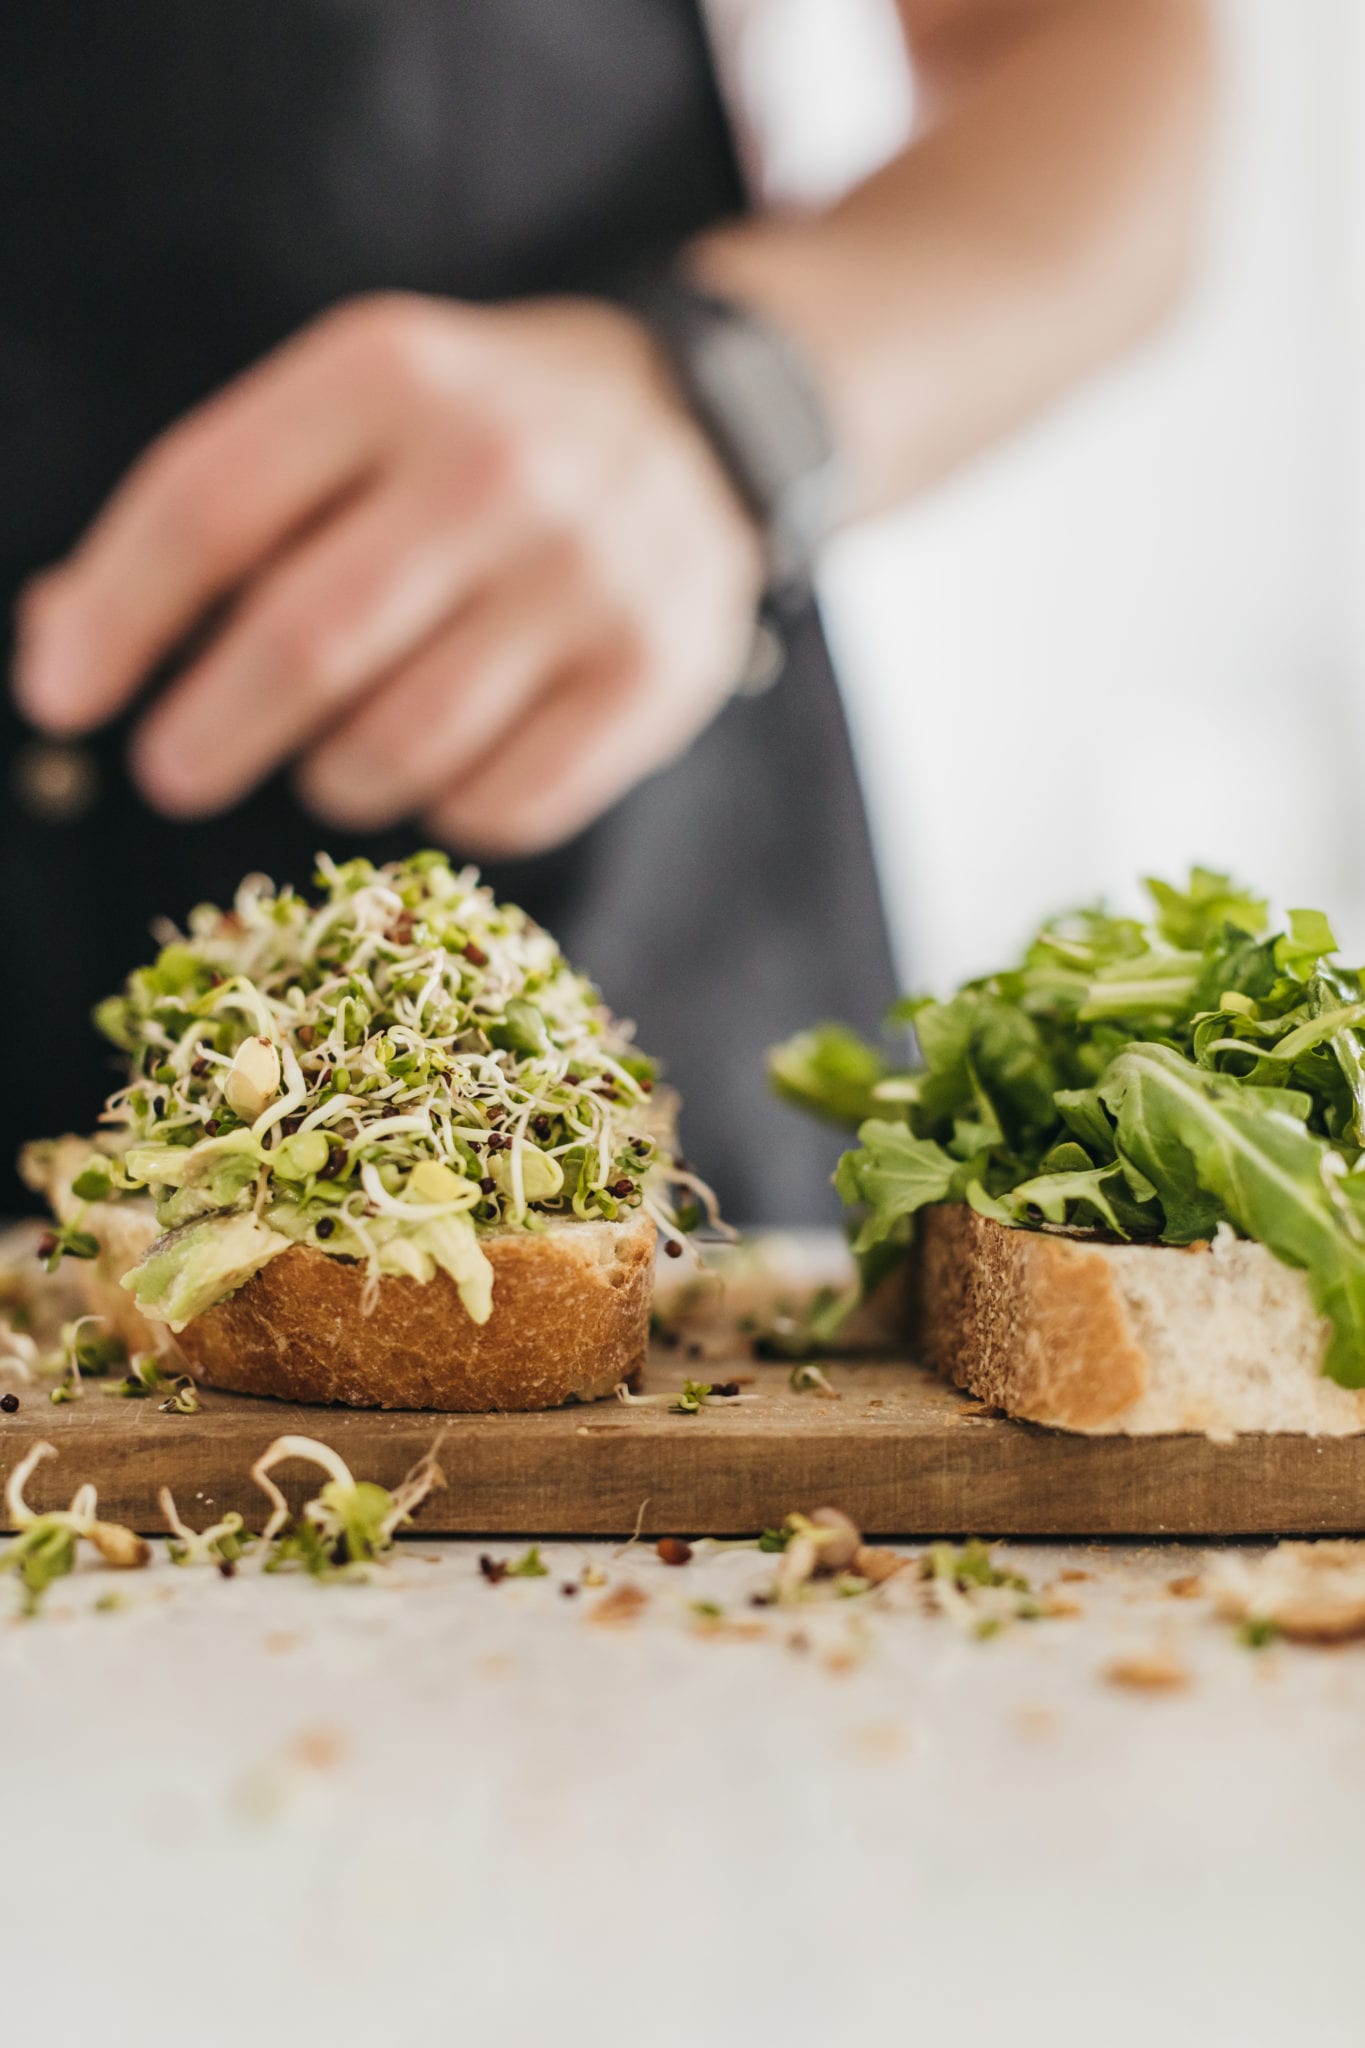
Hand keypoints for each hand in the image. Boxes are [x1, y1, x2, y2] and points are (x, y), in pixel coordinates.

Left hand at [14, 294, 763, 853]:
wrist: (705, 428)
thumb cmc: (480, 433)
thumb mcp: (352, 408)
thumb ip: (221, 511)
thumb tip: (66, 649)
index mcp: (389, 377)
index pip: (211, 506)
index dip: (117, 616)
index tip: (60, 698)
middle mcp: (495, 470)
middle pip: (305, 645)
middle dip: (209, 733)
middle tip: (175, 770)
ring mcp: (589, 580)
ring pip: (400, 746)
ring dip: (333, 778)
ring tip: (327, 760)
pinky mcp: (653, 678)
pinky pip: (504, 805)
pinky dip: (445, 811)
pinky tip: (443, 768)